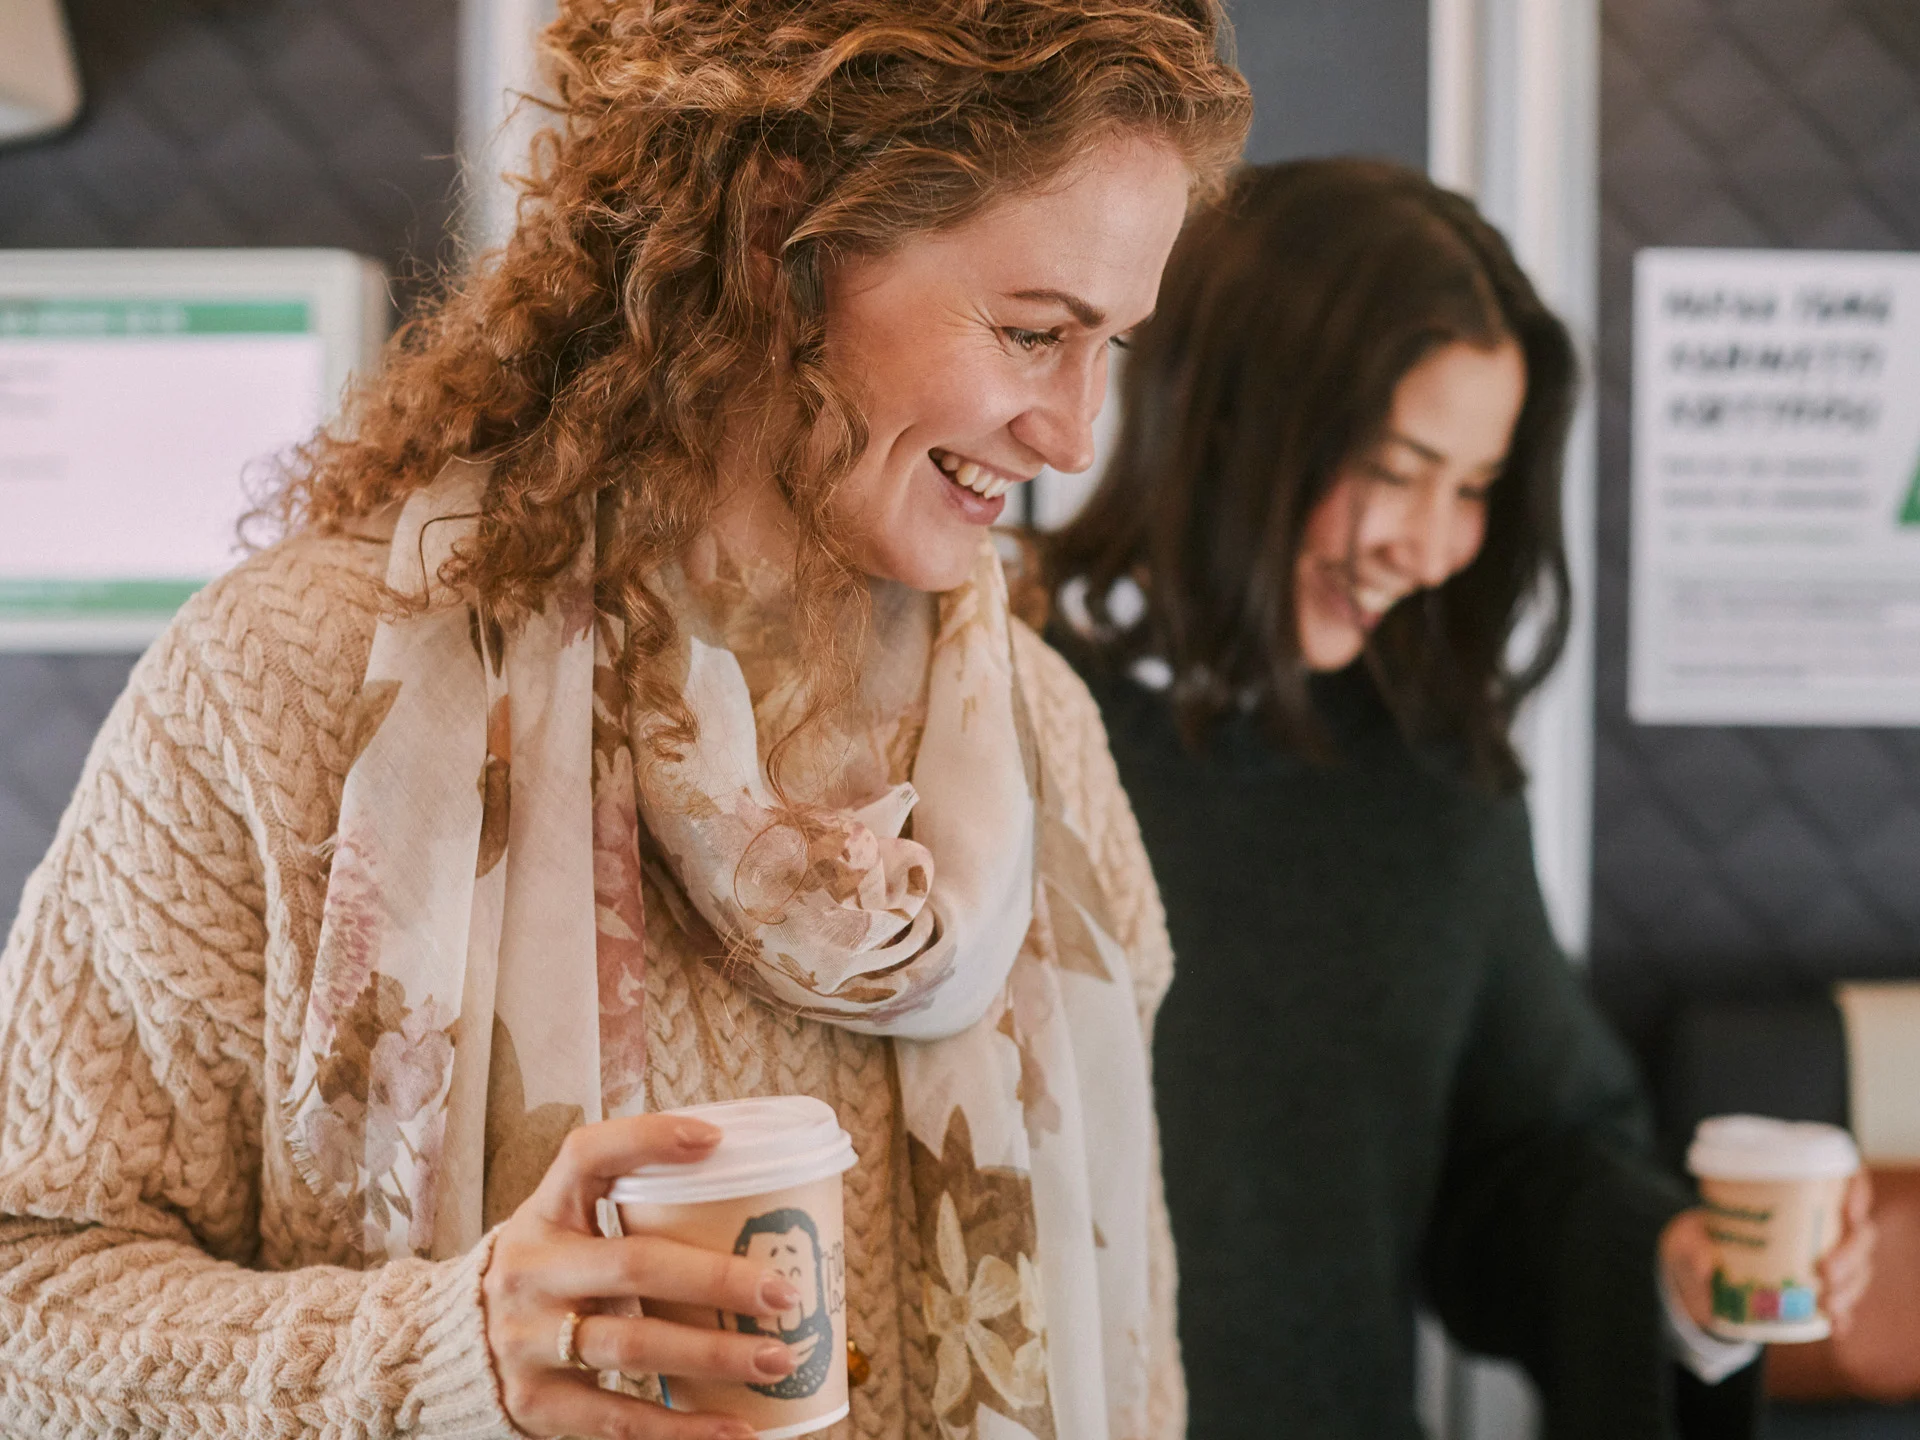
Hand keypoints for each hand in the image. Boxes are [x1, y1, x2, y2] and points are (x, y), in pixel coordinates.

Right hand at [483, 1114, 801, 1439]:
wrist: (447, 1349)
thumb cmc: (543, 1275)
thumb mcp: (565, 1231)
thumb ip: (630, 1219)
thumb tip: (748, 1206)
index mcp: (543, 1213)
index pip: (587, 1156)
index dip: (648, 1138)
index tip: (715, 1139)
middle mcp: (530, 1271)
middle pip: (634, 1264)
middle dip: (717, 1278)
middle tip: (781, 1291)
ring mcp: (528, 1339)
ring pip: (633, 1346)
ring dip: (714, 1355)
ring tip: (777, 1358)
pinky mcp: (536, 1403)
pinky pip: (619, 1419)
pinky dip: (684, 1429)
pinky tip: (737, 1428)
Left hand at [1659, 1172, 1878, 1334]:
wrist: (1694, 1282)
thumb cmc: (1694, 1242)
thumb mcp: (1684, 1238)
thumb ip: (1691, 1245)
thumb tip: (1706, 1263)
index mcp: (1788, 1195)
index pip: (1840, 1180)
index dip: (1856, 1190)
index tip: (1850, 1213)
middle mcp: (1813, 1225)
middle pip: (1858, 1232)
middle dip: (1851, 1253)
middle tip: (1826, 1271)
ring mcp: (1821, 1259)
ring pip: (1857, 1268)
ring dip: (1851, 1287)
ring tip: (1829, 1304)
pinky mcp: (1817, 1293)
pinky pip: (1842, 1304)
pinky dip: (1843, 1317)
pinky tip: (1836, 1327)